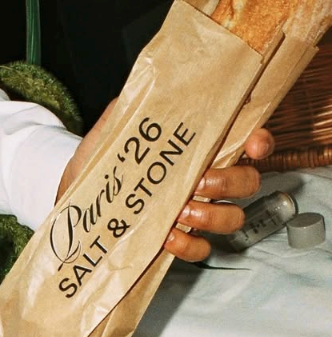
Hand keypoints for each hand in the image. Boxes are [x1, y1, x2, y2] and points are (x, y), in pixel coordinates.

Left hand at [56, 106, 274, 262]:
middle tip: (199, 182)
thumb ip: (132, 109)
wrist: (75, 205)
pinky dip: (189, 245)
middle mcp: (203, 180)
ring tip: (182, 210)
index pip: (246, 141)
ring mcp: (193, 211)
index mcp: (197, 150)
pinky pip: (200, 248)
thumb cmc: (96, 166)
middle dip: (230, 182)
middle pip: (247, 182)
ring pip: (231, 217)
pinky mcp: (177, 241)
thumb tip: (147, 87)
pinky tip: (168, 236)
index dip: (260, 142)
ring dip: (213, 215)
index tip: (253, 144)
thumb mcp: (111, 131)